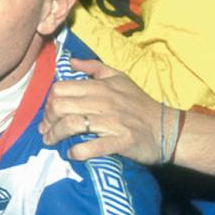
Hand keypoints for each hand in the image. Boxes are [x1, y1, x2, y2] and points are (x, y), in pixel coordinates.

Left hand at [39, 58, 161, 163]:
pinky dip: (77, 152)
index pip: (60, 88)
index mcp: (100, 86)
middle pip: (60, 107)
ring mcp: (111, 122)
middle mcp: (103, 102)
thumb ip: (93, 67)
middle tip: (46, 130)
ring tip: (51, 142)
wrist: (168, 129)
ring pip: (71, 125)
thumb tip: (70, 61)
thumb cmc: (140, 103)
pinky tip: (72, 153)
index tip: (49, 113)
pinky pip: (91, 147)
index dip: (48, 101)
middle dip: (47, 120)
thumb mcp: (119, 78)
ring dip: (55, 135)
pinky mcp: (120, 142)